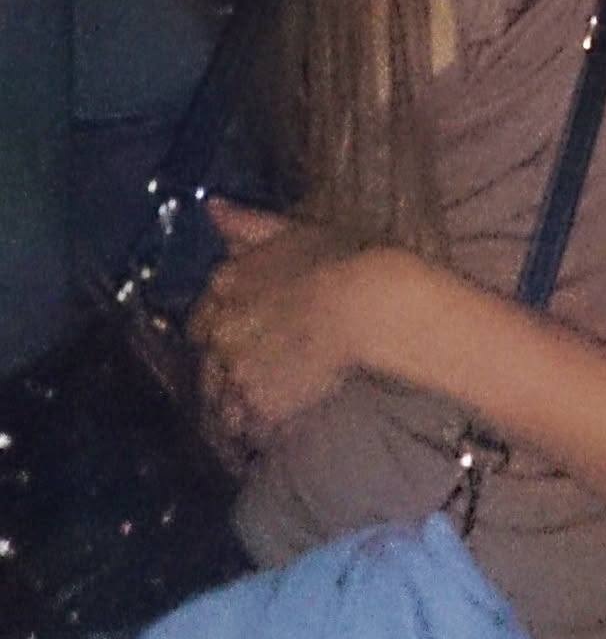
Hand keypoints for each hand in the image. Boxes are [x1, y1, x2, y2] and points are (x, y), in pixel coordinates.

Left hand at [190, 198, 368, 452]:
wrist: (370, 304)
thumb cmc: (340, 259)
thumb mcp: (292, 230)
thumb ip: (246, 223)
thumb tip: (211, 207)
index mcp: (224, 286)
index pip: (201, 322)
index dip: (220, 335)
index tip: (241, 344)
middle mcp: (221, 331)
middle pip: (208, 366)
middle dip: (225, 376)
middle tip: (257, 384)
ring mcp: (238, 371)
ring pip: (224, 402)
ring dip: (238, 409)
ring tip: (263, 416)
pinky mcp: (261, 405)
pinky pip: (250, 428)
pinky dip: (260, 431)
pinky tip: (277, 431)